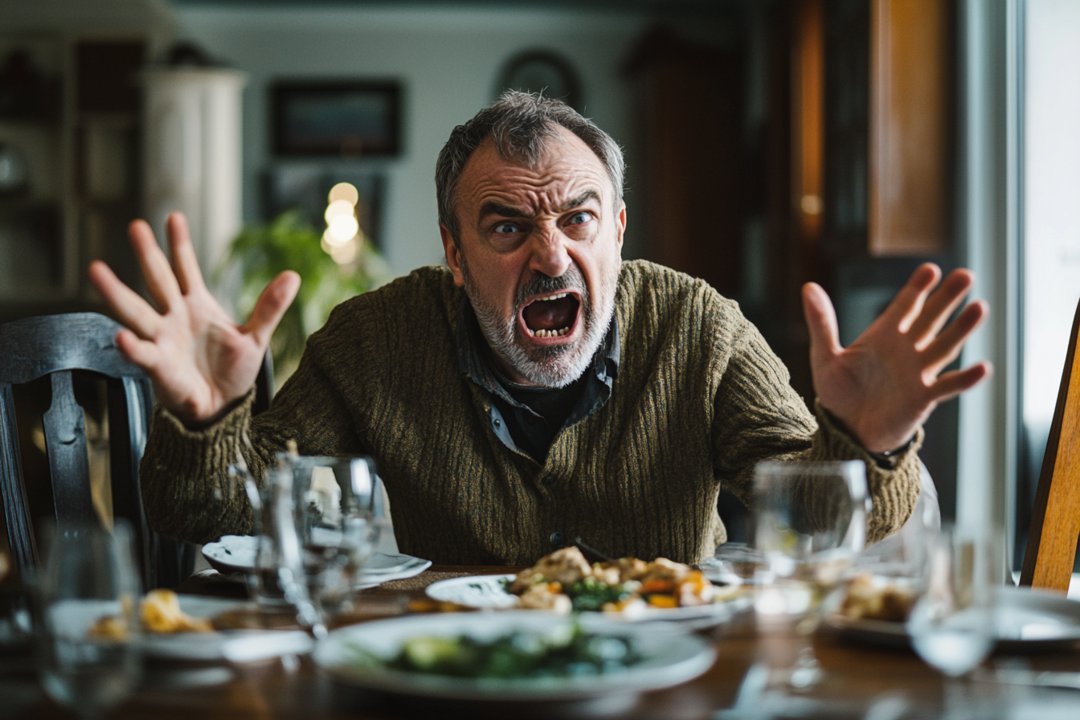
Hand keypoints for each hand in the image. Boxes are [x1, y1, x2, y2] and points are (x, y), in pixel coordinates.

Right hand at [88, 212, 299, 424]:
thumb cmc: (232, 372)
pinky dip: (132, 347)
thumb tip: (293, 275)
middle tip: (135, 226)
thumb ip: (270, 307)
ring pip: (136, 311)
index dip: (179, 244)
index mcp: (196, 306)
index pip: (185, 268)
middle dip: (147, 254)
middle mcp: (174, 317)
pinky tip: (123, 337)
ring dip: (116, 292)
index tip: (173, 216)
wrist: (222, 408)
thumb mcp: (255, 337)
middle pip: (157, 280)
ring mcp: (162, 339)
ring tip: (96, 270)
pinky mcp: (158, 366)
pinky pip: (142, 354)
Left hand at [801, 263, 990, 452]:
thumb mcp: (826, 356)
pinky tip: (983, 367)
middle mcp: (906, 350)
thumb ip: (821, 323)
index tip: (931, 269)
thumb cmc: (838, 393)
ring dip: (962, 329)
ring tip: (980, 306)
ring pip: (944, 346)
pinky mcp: (923, 398)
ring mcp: (918, 373)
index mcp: (883, 336)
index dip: (918, 288)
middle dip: (947, 298)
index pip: (905, 305)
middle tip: (966, 275)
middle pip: (931, 318)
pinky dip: (965, 379)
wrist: (846, 431)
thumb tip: (808, 286)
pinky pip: (948, 386)